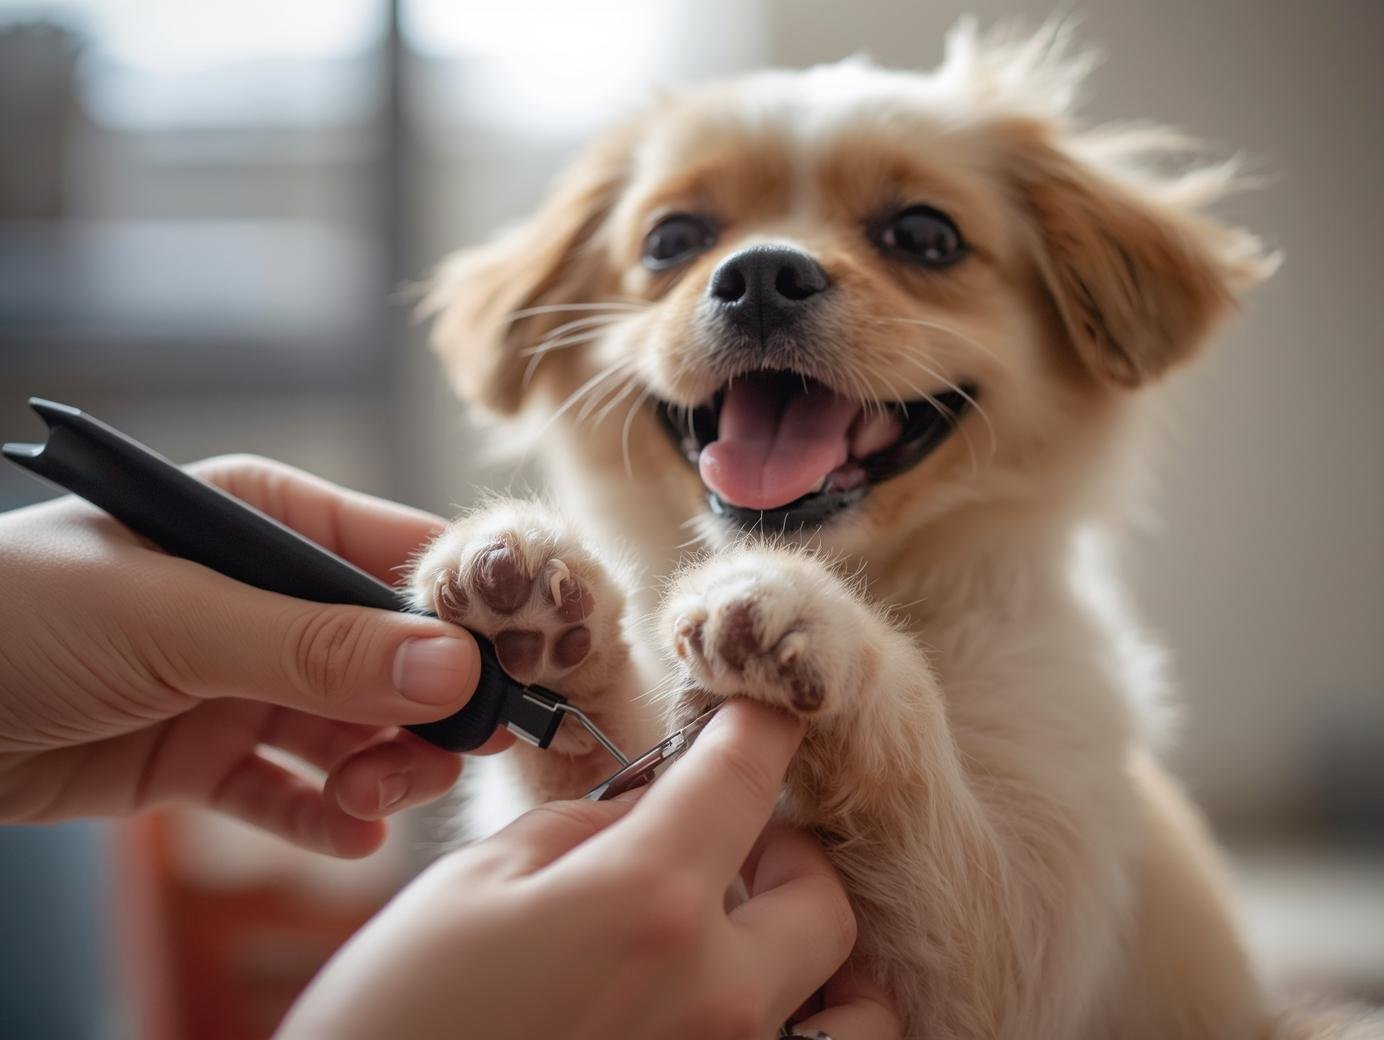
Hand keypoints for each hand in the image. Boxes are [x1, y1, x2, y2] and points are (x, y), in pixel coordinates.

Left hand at [0, 455, 509, 855]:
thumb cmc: (20, 613)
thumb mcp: (176, 618)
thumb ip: (318, 647)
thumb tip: (456, 670)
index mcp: (267, 521)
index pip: (401, 557)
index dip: (466, 611)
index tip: (514, 672)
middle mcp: (265, 597)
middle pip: (391, 654)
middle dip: (422, 710)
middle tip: (432, 761)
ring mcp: (238, 676)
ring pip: (351, 726)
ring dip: (378, 768)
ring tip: (371, 803)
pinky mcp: (203, 752)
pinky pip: (287, 787)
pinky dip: (323, 815)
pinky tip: (348, 837)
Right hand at [280, 699, 901, 1039]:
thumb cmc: (397, 1020)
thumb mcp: (470, 889)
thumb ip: (581, 830)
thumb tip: (644, 811)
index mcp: (648, 903)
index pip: (746, 776)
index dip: (762, 726)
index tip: (763, 713)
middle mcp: (716, 995)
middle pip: (823, 897)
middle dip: (784, 849)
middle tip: (727, 842)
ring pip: (859, 1010)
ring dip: (821, 954)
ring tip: (755, 936)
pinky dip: (818, 1029)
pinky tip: (753, 1009)